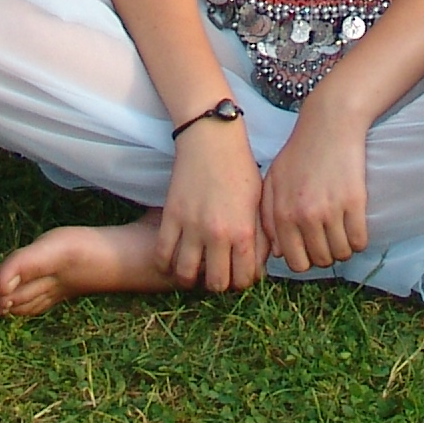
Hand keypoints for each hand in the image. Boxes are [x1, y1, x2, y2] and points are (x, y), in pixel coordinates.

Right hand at [156, 117, 267, 292]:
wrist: (212, 139)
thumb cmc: (240, 168)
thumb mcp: (258, 202)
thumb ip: (260, 236)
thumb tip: (259, 266)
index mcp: (244, 231)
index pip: (244, 278)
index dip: (243, 282)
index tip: (238, 274)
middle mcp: (218, 233)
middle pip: (216, 283)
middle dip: (219, 283)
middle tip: (217, 273)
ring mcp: (192, 226)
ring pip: (186, 275)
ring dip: (191, 278)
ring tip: (194, 270)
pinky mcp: (171, 216)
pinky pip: (163, 255)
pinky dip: (166, 264)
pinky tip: (173, 260)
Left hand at [257, 88, 369, 273]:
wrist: (329, 123)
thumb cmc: (299, 152)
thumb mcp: (273, 181)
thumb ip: (268, 217)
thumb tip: (278, 252)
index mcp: (282, 213)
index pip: (295, 261)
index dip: (305, 259)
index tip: (311, 248)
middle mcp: (304, 216)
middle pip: (320, 260)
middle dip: (326, 254)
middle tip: (329, 237)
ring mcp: (330, 210)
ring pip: (341, 253)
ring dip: (343, 247)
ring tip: (342, 231)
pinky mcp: (354, 202)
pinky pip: (359, 240)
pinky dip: (359, 239)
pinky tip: (354, 225)